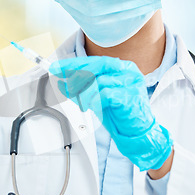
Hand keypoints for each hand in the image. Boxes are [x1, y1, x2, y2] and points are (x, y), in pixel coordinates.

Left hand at [49, 56, 172, 170]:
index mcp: (122, 68)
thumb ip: (82, 88)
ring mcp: (131, 83)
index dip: (75, 64)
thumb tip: (62, 82)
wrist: (137, 133)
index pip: (95, 61)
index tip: (58, 67)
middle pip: (97, 66)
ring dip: (86, 94)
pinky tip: (95, 107)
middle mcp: (128, 72)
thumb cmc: (119, 114)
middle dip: (78, 76)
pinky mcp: (130, 96)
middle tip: (66, 86)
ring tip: (85, 104)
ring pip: (99, 81)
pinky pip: (105, 94)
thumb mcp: (97, 98)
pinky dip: (95, 101)